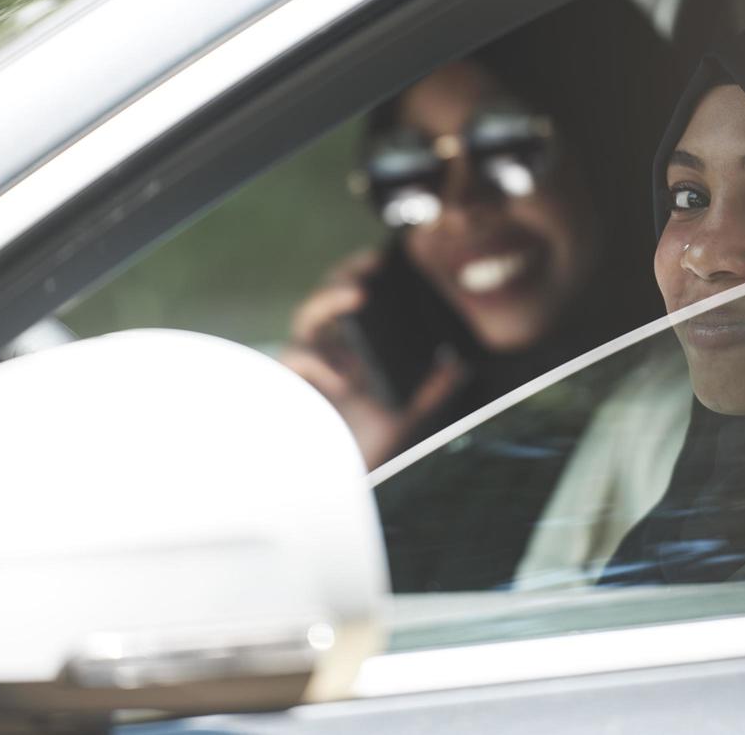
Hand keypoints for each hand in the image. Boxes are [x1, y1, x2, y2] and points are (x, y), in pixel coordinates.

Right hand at [279, 250, 461, 468]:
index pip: (351, 300)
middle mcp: (325, 351)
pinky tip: (343, 378)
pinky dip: (320, 362)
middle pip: (327, 298)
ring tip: (358, 296)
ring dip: (330, 301)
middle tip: (370, 269)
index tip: (384, 258)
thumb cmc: (361, 445)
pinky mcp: (289, 386)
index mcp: (350, 349)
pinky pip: (295, 358)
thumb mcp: (404, 413)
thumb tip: (456, 362)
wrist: (333, 485)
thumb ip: (429, 389)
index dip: (361, 273)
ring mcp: (306, 367)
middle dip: (345, 276)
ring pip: (307, 318)